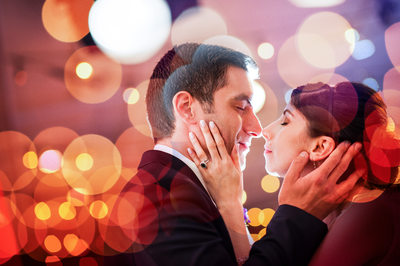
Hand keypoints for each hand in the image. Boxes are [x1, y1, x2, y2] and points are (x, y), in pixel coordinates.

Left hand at [188, 120, 250, 261]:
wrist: (228, 202)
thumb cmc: (235, 187)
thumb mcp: (239, 171)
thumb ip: (235, 157)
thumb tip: (235, 144)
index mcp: (227, 162)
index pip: (221, 144)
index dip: (216, 133)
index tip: (212, 124)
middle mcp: (218, 165)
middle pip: (211, 145)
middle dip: (206, 133)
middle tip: (201, 122)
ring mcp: (210, 171)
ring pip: (202, 153)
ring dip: (196, 142)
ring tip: (192, 133)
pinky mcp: (204, 177)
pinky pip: (197, 164)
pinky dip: (192, 156)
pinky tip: (189, 148)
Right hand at [279, 142, 364, 219]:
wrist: (296, 219)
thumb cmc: (290, 200)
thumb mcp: (289, 180)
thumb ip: (297, 164)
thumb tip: (304, 154)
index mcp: (317, 178)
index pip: (332, 160)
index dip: (340, 150)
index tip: (345, 143)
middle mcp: (328, 185)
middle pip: (343, 167)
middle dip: (351, 154)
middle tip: (357, 146)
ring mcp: (333, 195)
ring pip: (350, 181)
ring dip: (357, 171)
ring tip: (362, 164)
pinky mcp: (335, 203)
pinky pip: (349, 194)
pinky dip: (355, 187)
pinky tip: (358, 184)